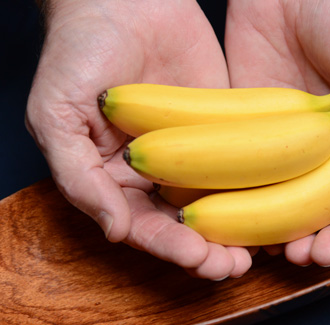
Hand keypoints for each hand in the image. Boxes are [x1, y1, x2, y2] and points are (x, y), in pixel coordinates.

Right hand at [25, 0, 253, 279]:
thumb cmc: (79, 53)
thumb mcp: (56, 115)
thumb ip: (78, 176)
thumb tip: (114, 231)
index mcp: (114, 180)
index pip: (143, 227)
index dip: (169, 248)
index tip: (198, 259)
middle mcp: (154, 176)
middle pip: (184, 227)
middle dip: (207, 252)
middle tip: (233, 267)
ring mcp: (190, 156)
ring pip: (216, 205)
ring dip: (236, 232)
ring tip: (256, 252)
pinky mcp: (220, 133)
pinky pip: (239, 167)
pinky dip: (255, 192)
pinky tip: (272, 208)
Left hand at [225, 0, 329, 265]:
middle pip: (329, 209)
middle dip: (322, 238)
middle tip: (309, 257)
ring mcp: (290, 146)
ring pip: (290, 203)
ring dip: (287, 234)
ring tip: (280, 254)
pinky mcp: (254, 135)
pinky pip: (253, 179)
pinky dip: (251, 208)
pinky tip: (246, 227)